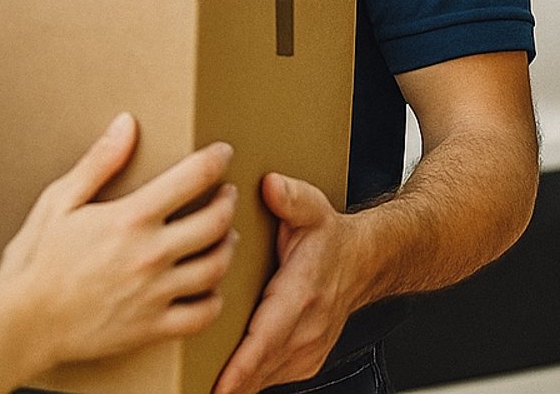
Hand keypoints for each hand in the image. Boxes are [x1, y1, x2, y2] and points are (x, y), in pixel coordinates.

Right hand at [0, 113, 239, 393]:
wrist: (23, 324)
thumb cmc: (36, 260)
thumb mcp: (59, 201)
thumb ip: (98, 162)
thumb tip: (127, 123)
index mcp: (131, 218)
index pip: (192, 178)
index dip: (215, 161)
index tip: (223, 153)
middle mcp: (151, 254)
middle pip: (214, 222)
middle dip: (228, 203)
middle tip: (227, 194)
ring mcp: (155, 293)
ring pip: (215, 267)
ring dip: (227, 247)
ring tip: (226, 236)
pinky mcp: (152, 327)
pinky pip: (201, 315)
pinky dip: (215, 301)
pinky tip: (212, 289)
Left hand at [212, 173, 369, 393]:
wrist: (365, 261)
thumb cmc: (331, 237)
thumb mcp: (313, 208)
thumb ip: (291, 196)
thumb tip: (271, 186)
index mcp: (302, 293)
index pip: (266, 337)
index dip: (241, 365)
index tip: (219, 386)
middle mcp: (307, 327)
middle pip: (261, 366)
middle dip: (229, 382)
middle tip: (194, 391)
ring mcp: (309, 348)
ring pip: (265, 376)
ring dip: (236, 384)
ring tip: (201, 389)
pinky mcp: (306, 360)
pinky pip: (272, 376)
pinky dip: (249, 380)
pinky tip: (226, 380)